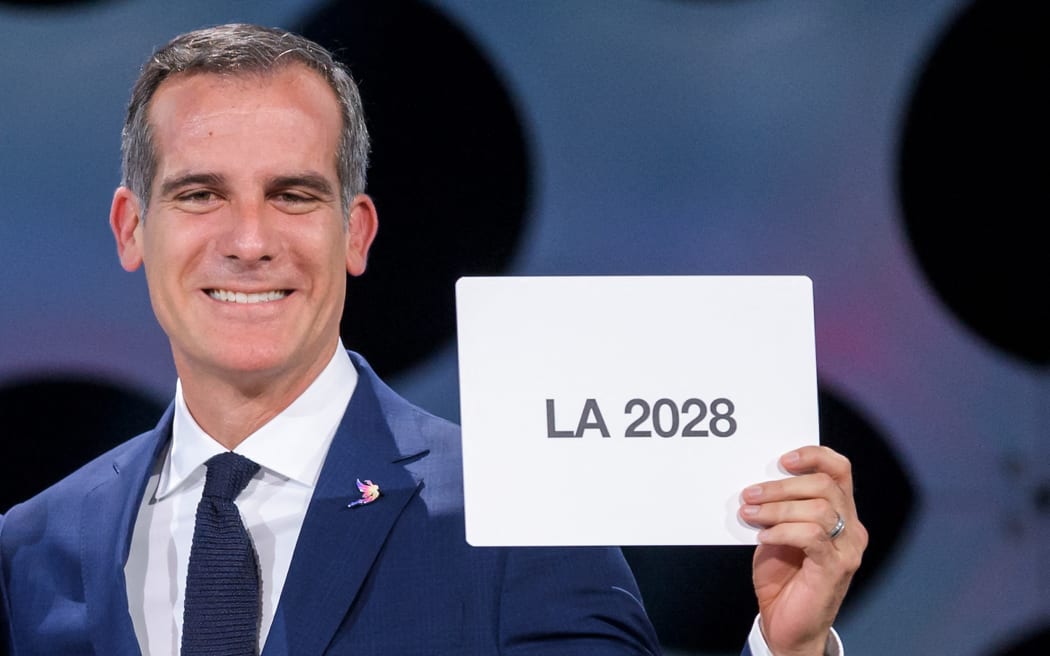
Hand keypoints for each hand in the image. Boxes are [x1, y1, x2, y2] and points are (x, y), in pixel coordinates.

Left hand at [739, 446, 866, 655]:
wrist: (787, 627)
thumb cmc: (783, 578)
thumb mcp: (779, 533)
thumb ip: (780, 509)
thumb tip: (757, 484)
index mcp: (841, 513)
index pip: (840, 471)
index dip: (814, 456)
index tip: (783, 459)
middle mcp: (851, 528)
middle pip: (826, 486)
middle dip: (783, 486)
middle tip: (751, 493)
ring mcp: (847, 549)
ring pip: (819, 509)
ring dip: (778, 508)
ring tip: (750, 513)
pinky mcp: (836, 568)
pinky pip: (812, 536)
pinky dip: (784, 531)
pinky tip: (764, 536)